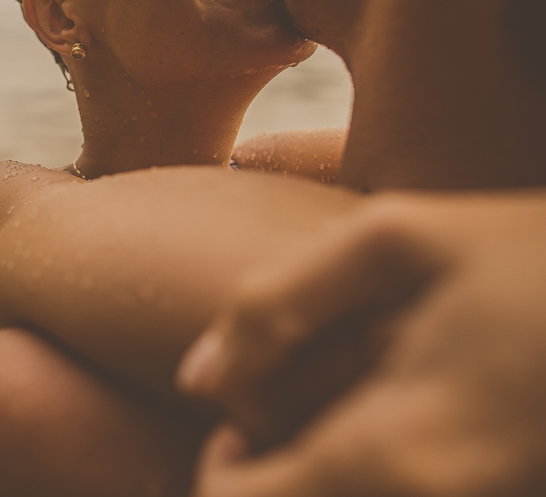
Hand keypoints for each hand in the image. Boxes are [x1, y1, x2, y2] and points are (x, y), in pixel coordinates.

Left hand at [176, 194, 545, 496]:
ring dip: (315, 472)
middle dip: (267, 475)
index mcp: (388, 454)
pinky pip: (391, 491)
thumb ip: (275, 303)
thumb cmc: (529, 258)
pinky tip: (388, 420)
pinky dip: (360, 470)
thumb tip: (197, 374)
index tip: (240, 418)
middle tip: (291, 411)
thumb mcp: (396, 239)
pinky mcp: (491, 492)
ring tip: (343, 413)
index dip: (219, 469)